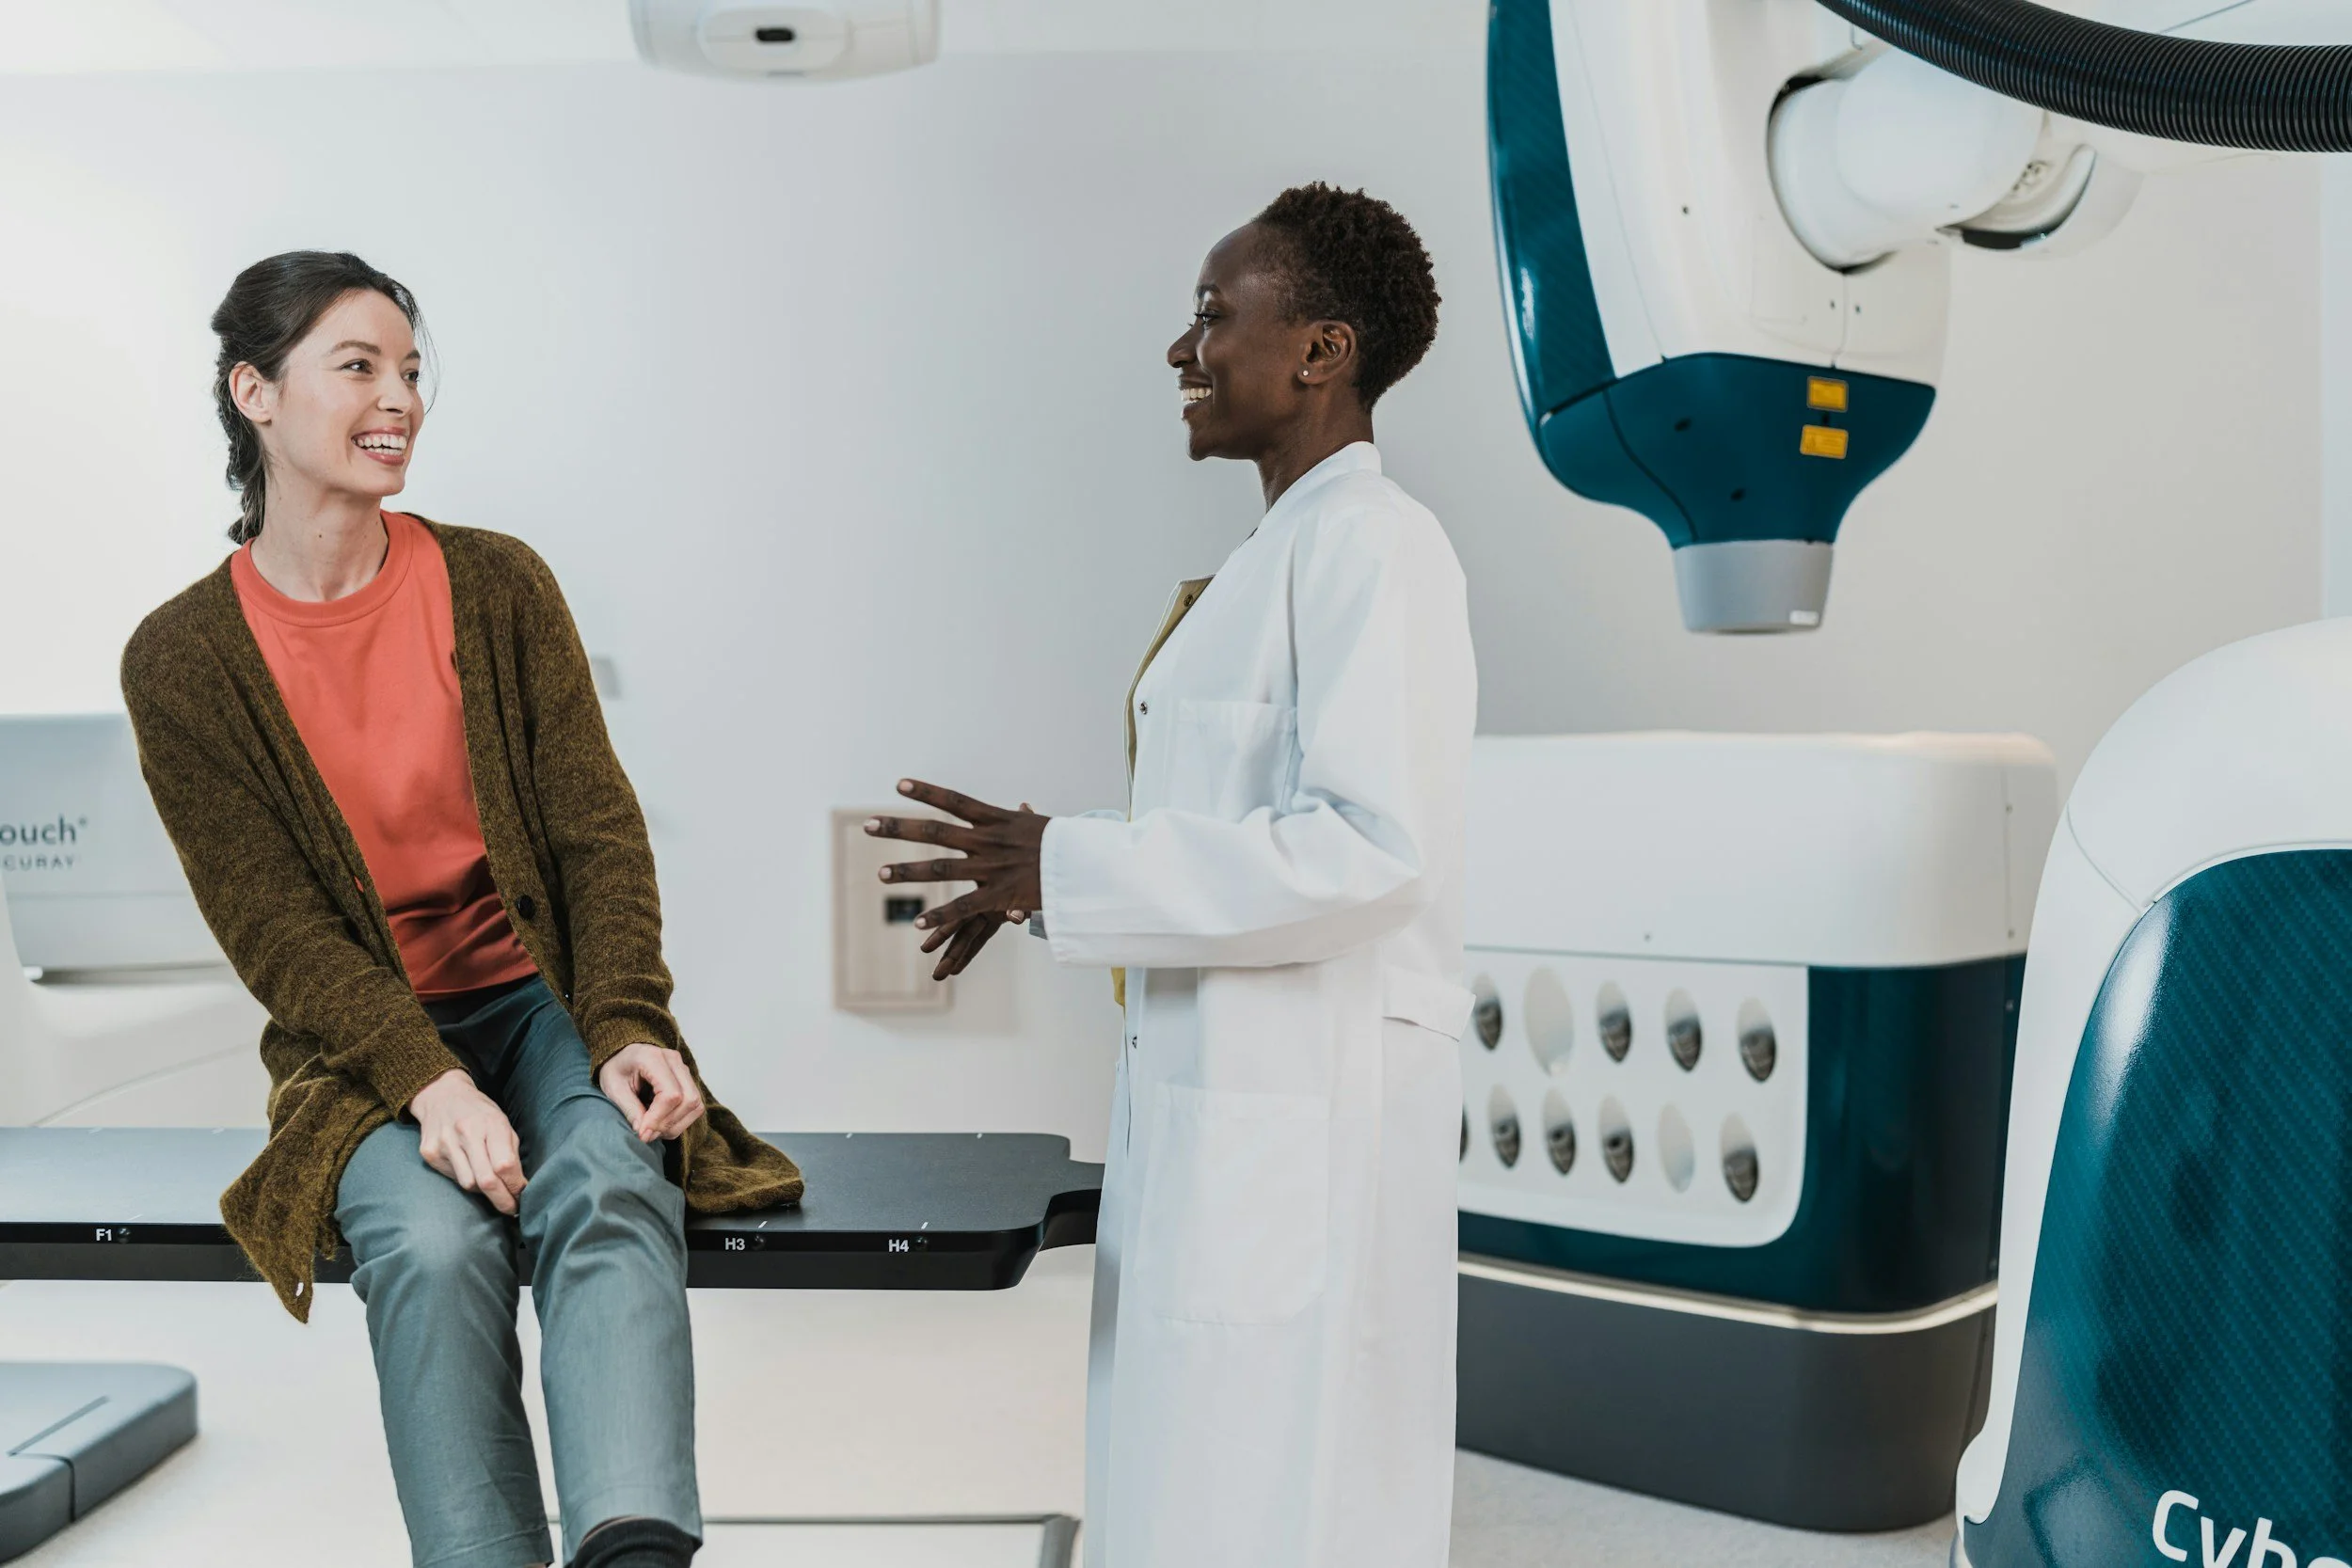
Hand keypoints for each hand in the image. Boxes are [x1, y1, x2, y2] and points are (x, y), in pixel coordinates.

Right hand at [409, 1069, 526, 1214]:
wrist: (441, 1095)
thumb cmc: (479, 1112)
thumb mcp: (502, 1123)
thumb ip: (511, 1152)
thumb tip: (520, 1185)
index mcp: (490, 1123)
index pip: (505, 1165)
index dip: (516, 1186)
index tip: (522, 1197)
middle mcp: (465, 1133)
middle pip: (486, 1180)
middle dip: (502, 1200)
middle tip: (512, 1209)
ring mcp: (444, 1143)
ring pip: (468, 1184)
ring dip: (483, 1192)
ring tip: (491, 1188)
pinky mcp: (429, 1153)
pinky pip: (453, 1178)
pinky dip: (466, 1180)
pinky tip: (471, 1171)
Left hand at [598, 1043, 706, 1142]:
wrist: (622, 1057)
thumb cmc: (616, 1070)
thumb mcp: (614, 1089)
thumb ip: (630, 1109)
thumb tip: (645, 1133)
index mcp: (652, 1057)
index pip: (670, 1093)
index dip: (658, 1118)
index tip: (642, 1134)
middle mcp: (673, 1060)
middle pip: (688, 1099)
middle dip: (669, 1123)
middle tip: (647, 1135)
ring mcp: (683, 1068)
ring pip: (695, 1104)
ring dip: (676, 1124)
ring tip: (654, 1131)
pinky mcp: (688, 1079)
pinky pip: (695, 1105)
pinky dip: (680, 1121)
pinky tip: (662, 1124)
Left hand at [866, 782, 1047, 980]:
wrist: (1090, 866)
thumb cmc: (1066, 845)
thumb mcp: (1043, 826)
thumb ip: (1024, 818)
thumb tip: (1023, 806)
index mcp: (998, 819)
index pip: (955, 801)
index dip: (926, 792)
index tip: (898, 785)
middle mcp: (989, 840)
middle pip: (936, 831)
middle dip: (900, 828)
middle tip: (868, 826)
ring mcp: (992, 867)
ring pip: (942, 868)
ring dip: (909, 871)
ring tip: (880, 874)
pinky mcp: (1000, 895)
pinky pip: (964, 906)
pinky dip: (941, 915)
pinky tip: (918, 922)